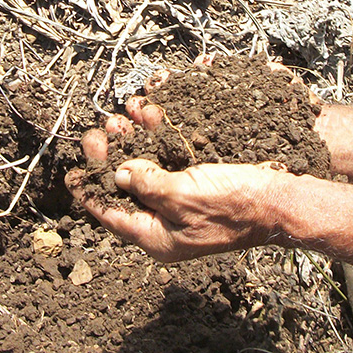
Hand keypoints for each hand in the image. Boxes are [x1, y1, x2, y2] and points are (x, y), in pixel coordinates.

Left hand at [66, 95, 294, 261]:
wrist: (281, 200)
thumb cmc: (235, 204)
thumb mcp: (183, 195)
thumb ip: (147, 184)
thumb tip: (121, 174)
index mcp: (157, 237)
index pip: (111, 215)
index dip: (89, 192)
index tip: (71, 174)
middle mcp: (165, 223)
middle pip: (126, 189)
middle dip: (111, 157)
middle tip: (99, 132)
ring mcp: (182, 204)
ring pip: (146, 170)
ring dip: (133, 142)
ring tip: (121, 116)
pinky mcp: (198, 185)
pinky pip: (169, 161)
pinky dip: (158, 139)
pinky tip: (151, 116)